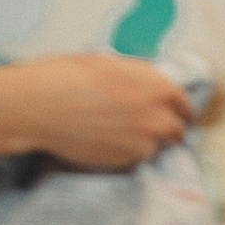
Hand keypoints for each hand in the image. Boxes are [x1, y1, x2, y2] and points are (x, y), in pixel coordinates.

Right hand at [3, 55, 194, 167]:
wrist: (40, 106)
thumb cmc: (67, 77)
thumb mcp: (110, 62)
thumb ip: (138, 75)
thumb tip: (147, 80)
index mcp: (158, 87)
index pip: (183, 103)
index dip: (177, 108)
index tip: (172, 112)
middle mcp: (159, 117)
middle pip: (177, 129)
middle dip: (167, 127)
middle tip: (147, 125)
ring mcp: (145, 143)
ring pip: (157, 146)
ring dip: (146, 140)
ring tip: (119, 132)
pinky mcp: (127, 161)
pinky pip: (136, 158)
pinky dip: (128, 152)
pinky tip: (106, 140)